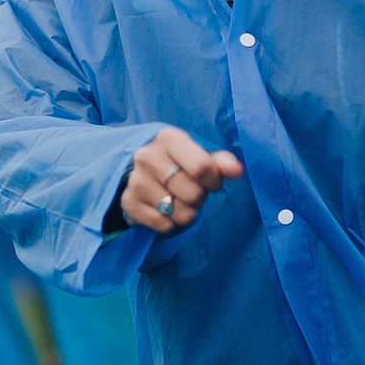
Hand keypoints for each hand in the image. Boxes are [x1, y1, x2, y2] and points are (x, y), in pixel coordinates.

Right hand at [119, 127, 243, 234]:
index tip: (210, 181)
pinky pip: (164, 225)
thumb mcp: (199, 156)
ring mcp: (135, 180)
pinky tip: (164, 210)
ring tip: (178, 200)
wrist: (140, 173)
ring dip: (186, 213)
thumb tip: (237, 170)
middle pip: (193, 194)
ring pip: (180, 213)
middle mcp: (146, 156)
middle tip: (190, 191)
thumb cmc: (178, 163)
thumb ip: (221, 162)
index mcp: (168, 138)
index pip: (201, 167)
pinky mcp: (128, 203)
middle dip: (199, 198)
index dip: (213, 181)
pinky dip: (170, 223)